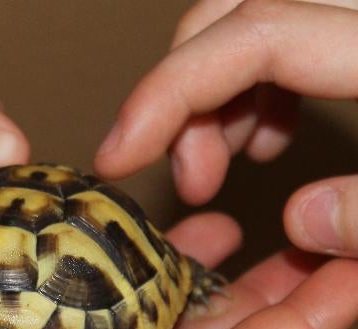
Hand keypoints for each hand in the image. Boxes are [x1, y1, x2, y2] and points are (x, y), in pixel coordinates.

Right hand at [94, 0, 357, 253]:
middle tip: (191, 182)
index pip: (257, 33)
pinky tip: (265, 140)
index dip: (170, 92)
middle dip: (184, 92)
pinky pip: (290, 30)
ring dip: (213, 92)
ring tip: (215, 170)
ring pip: (255, 17)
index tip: (117, 160)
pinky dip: (254, 82)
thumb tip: (300, 219)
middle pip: (238, 9)